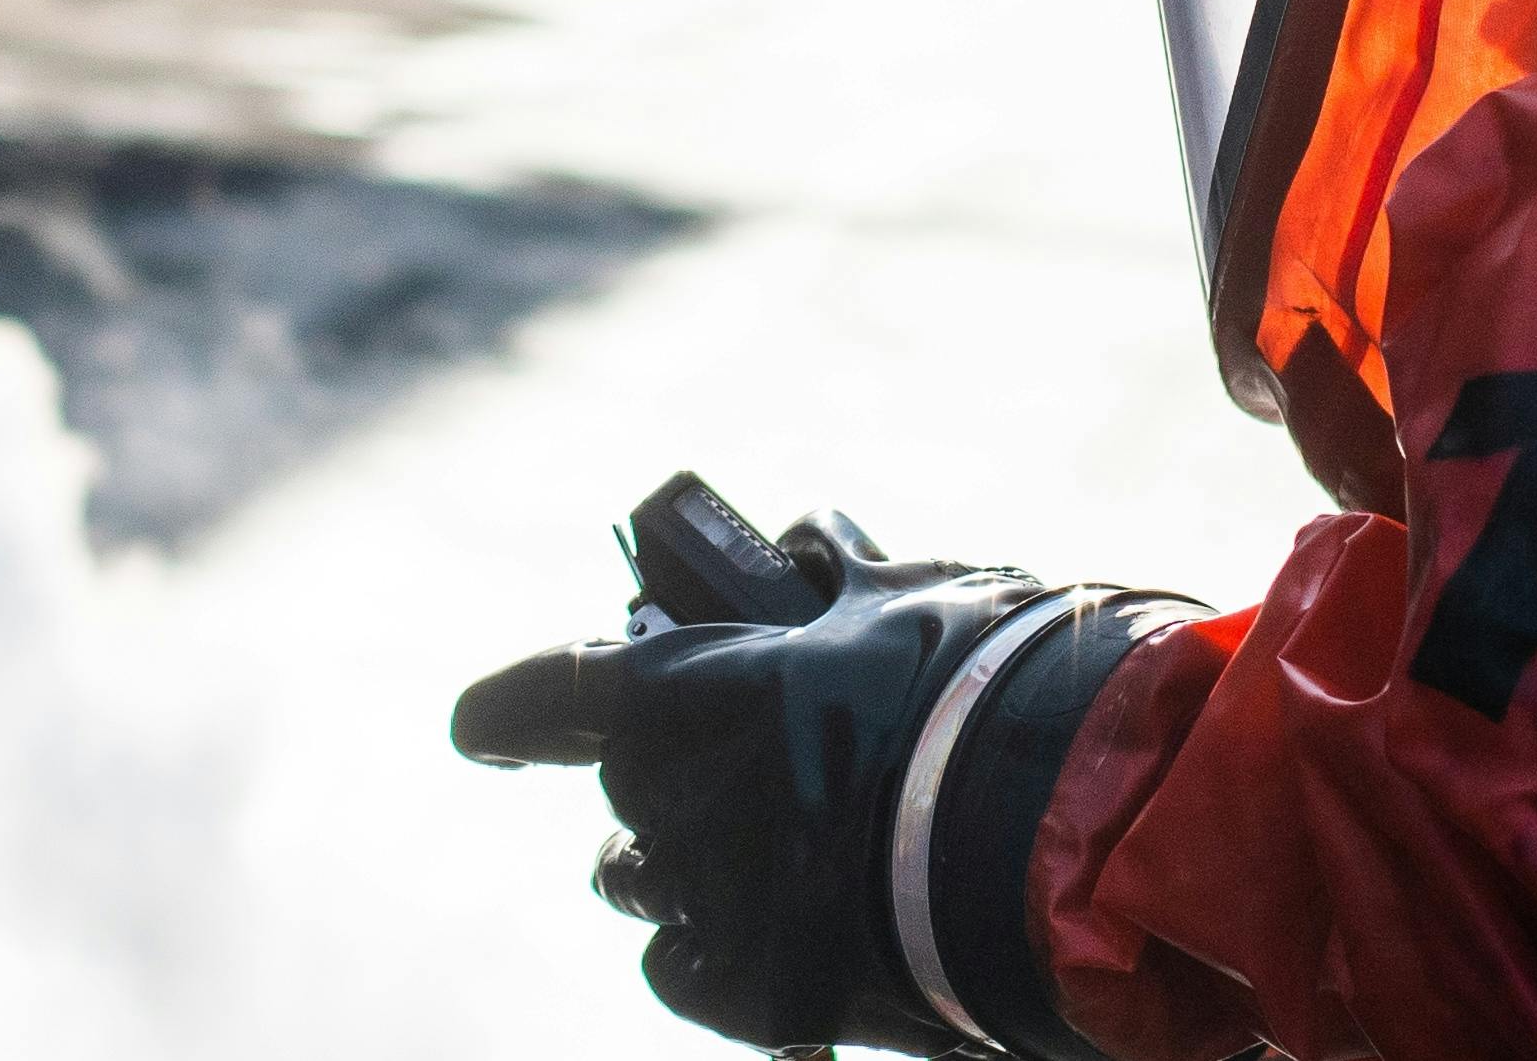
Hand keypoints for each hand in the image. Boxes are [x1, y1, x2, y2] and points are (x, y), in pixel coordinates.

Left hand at [453, 512, 1042, 1053]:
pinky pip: (682, 969)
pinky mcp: (759, 993)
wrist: (1054, 829)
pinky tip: (766, 933)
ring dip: (673, 862)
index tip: (482, 730)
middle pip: (622, 789)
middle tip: (742, 762)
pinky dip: (708, 951)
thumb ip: (836, 573)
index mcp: (682, 694)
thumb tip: (812, 542)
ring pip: (641, 881)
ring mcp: (710, 904)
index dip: (506, 714)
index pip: (542, 697)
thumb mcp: (905, 597)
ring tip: (756, 849)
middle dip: (663, 774)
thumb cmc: (980, 687)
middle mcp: (669, 802)